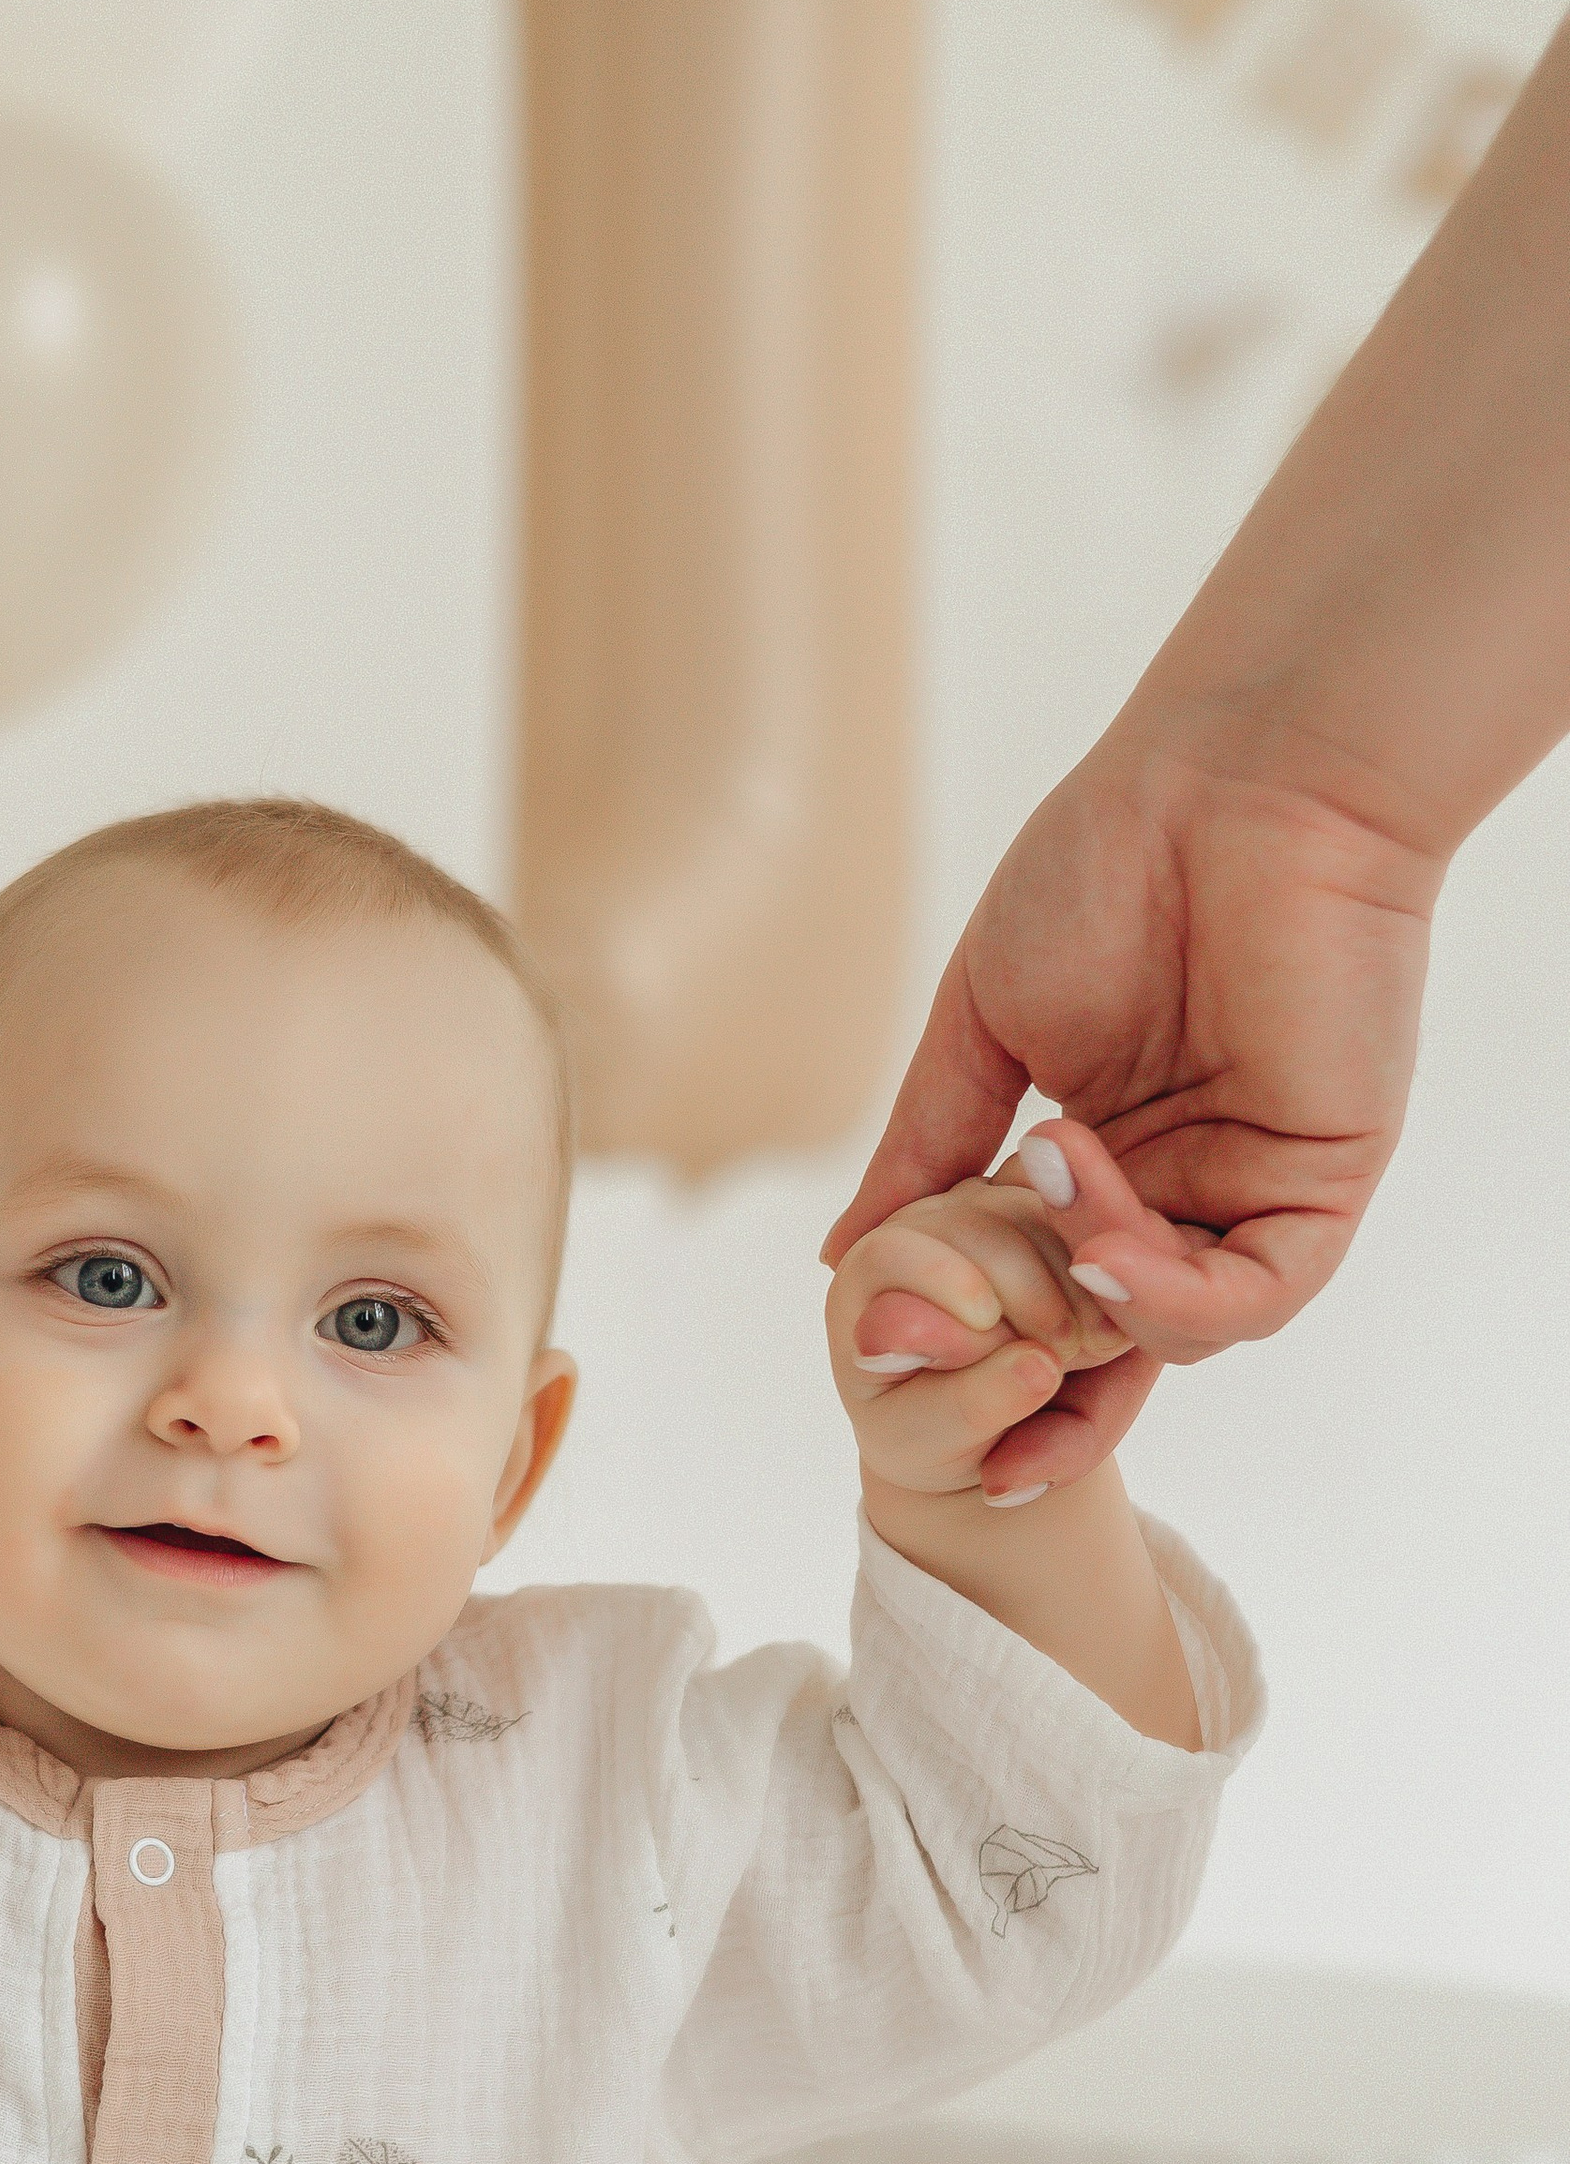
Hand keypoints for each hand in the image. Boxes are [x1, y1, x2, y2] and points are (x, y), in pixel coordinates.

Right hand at [821, 706, 1436, 1479]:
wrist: (1235, 777)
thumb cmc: (1109, 865)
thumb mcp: (981, 1027)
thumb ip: (922, 1148)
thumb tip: (842, 1256)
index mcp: (1101, 1165)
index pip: (1044, 1305)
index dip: (984, 1367)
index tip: (905, 1382)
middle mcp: (1180, 1191)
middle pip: (1108, 1348)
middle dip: (1034, 1385)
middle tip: (961, 1372)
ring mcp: (1253, 1190)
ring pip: (1175, 1333)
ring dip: (1091, 1292)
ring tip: (1045, 1178)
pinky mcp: (1322, 1180)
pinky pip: (1253, 1295)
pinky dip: (1168, 1293)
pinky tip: (1100, 1228)